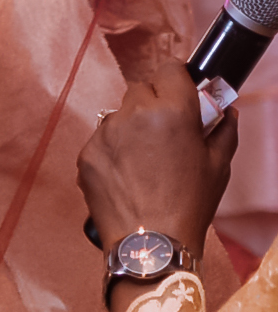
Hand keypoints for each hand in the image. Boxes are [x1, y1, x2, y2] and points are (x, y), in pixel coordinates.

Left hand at [79, 59, 237, 277]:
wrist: (150, 241)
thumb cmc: (190, 202)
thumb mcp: (218, 163)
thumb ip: (223, 129)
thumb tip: (225, 111)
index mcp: (171, 110)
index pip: (169, 69)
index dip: (177, 80)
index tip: (182, 93)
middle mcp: (133, 114)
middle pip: (141, 88)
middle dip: (154, 101)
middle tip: (166, 128)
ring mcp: (104, 134)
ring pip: (118, 114)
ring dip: (132, 125)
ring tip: (146, 157)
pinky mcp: (85, 154)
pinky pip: (102, 139)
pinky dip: (114, 148)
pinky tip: (127, 173)